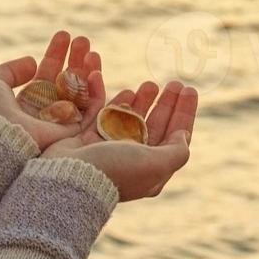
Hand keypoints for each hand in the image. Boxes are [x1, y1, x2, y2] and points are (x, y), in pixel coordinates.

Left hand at [0, 31, 106, 150]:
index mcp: (26, 104)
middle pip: (66, 82)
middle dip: (75, 59)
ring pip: (81, 94)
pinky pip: (92, 111)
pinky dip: (96, 91)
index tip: (64, 34)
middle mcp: (45, 114)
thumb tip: (32, 61)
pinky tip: (95, 71)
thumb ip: (10, 69)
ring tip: (92, 50)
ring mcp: (61, 124)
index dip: (55, 54)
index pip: (46, 75)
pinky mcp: (74, 135)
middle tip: (83, 39)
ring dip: (89, 71)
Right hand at [42, 80, 197, 200]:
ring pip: (132, 120)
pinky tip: (127, 90)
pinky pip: (107, 117)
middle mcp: (132, 161)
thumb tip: (183, 136)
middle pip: (156, 127)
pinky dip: (117, 104)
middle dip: (166, 104)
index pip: (175, 138)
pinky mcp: (88, 141)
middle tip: (174, 82)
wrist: (70, 176)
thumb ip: (176, 151)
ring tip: (150, 83)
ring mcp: (109, 151)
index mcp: (151, 170)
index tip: (189, 90)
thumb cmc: (116, 170)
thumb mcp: (155, 164)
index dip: (184, 114)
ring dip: (143, 101)